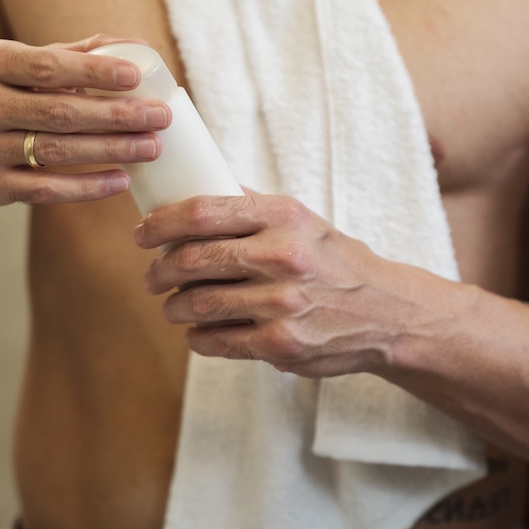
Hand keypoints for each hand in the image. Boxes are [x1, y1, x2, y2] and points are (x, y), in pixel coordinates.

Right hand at [0, 34, 171, 204]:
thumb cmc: (8, 93)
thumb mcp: (27, 64)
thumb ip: (79, 53)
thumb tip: (139, 47)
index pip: (47, 66)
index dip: (94, 71)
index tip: (136, 76)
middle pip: (59, 112)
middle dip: (116, 116)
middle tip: (159, 117)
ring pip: (57, 152)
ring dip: (111, 150)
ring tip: (151, 147)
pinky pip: (47, 189)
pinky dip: (87, 187)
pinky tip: (121, 179)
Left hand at [134, 193, 419, 376]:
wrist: (386, 314)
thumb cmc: (334, 263)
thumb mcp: (302, 221)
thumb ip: (252, 206)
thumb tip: (197, 184)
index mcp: (282, 217)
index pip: (202, 213)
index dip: (160, 223)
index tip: (142, 233)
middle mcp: (282, 256)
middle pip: (191, 259)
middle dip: (159, 271)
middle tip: (152, 277)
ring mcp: (281, 303)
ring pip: (198, 303)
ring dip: (173, 307)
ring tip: (172, 306)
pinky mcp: (281, 344)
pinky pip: (216, 341)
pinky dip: (197, 338)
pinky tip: (197, 333)